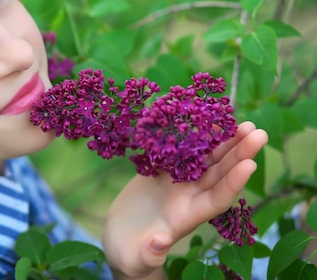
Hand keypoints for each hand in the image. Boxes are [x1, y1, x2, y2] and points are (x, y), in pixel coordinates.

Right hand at [102, 121, 267, 279]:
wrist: (120, 239)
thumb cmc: (130, 255)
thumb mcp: (137, 258)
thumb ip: (150, 253)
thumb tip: (159, 242)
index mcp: (188, 217)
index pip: (218, 199)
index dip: (234, 183)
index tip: (250, 165)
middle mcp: (190, 197)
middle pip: (220, 174)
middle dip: (239, 154)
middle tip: (256, 132)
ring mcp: (178, 183)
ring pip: (206, 159)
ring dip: (223, 142)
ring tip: (241, 123)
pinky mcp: (162, 172)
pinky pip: (181, 150)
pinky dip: (192, 136)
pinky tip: (202, 119)